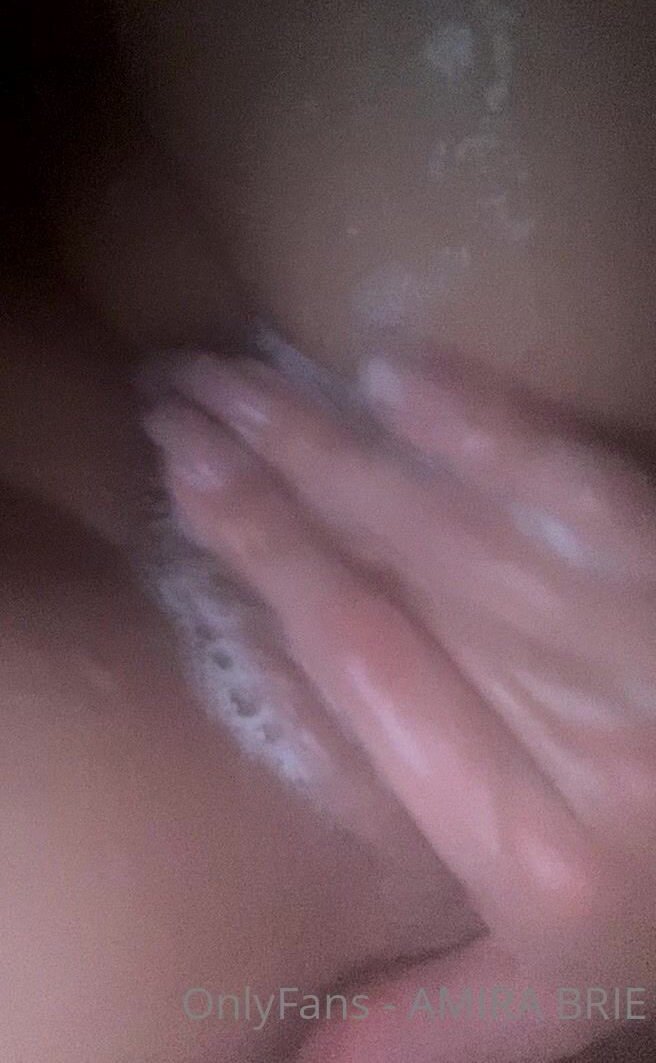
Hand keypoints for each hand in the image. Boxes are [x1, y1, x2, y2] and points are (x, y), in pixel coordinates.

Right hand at [144, 346, 655, 1056]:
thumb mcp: (555, 989)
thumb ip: (429, 1017)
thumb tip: (286, 1061)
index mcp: (530, 847)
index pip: (362, 666)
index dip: (266, 556)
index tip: (184, 472)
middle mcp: (581, 735)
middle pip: (391, 574)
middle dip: (271, 474)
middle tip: (180, 399)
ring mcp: (640, 643)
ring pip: (462, 524)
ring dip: (340, 440)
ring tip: (241, 377)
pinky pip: (577, 489)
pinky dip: (487, 429)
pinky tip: (397, 377)